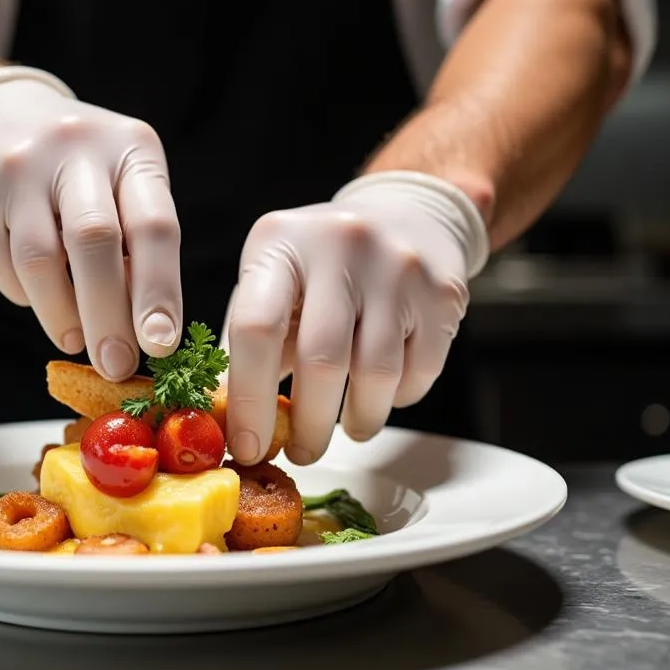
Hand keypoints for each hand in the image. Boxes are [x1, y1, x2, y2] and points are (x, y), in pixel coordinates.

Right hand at [0, 67, 181, 379]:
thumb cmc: (80, 168)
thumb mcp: (121, 180)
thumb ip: (137, 242)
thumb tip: (145, 329)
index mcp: (131, 147)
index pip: (154, 225)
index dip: (159, 290)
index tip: (161, 344)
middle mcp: (77, 148)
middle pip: (95, 242)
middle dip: (108, 315)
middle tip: (116, 365)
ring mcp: (21, 167)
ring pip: (41, 261)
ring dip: (61, 315)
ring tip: (74, 339)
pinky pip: (2, 265)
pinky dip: (25, 295)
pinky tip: (38, 296)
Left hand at [222, 171, 488, 464]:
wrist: (407, 216)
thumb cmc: (321, 264)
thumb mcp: (274, 277)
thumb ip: (249, 338)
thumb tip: (228, 418)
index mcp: (280, 241)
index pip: (256, 327)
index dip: (248, 398)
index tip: (248, 447)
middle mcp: (339, 244)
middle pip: (321, 360)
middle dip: (309, 426)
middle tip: (301, 452)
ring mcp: (396, 265)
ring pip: (376, 375)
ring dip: (357, 420)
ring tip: (345, 428)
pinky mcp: (442, 292)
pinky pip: (418, 373)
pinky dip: (396, 399)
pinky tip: (381, 392)